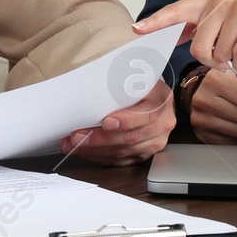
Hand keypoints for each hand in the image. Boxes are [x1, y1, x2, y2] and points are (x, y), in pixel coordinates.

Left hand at [59, 79, 175, 164]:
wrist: (153, 97)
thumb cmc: (139, 84)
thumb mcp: (135, 75)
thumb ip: (119, 81)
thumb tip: (88, 87)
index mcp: (161, 100)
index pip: (148, 113)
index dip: (127, 120)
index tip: (106, 123)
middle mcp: (163, 123)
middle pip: (131, 137)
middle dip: (100, 139)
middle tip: (77, 136)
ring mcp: (155, 141)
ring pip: (124, 152)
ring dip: (95, 150)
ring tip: (74, 144)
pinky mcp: (145, 154)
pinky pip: (121, 161)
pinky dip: (100, 157)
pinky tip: (86, 152)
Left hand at [133, 0, 236, 69]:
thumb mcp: (219, 5)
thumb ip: (195, 20)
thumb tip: (167, 34)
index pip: (175, 11)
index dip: (156, 21)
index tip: (138, 29)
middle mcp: (220, 1)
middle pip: (199, 45)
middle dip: (207, 59)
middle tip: (218, 60)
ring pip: (221, 51)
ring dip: (228, 61)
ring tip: (235, 55)